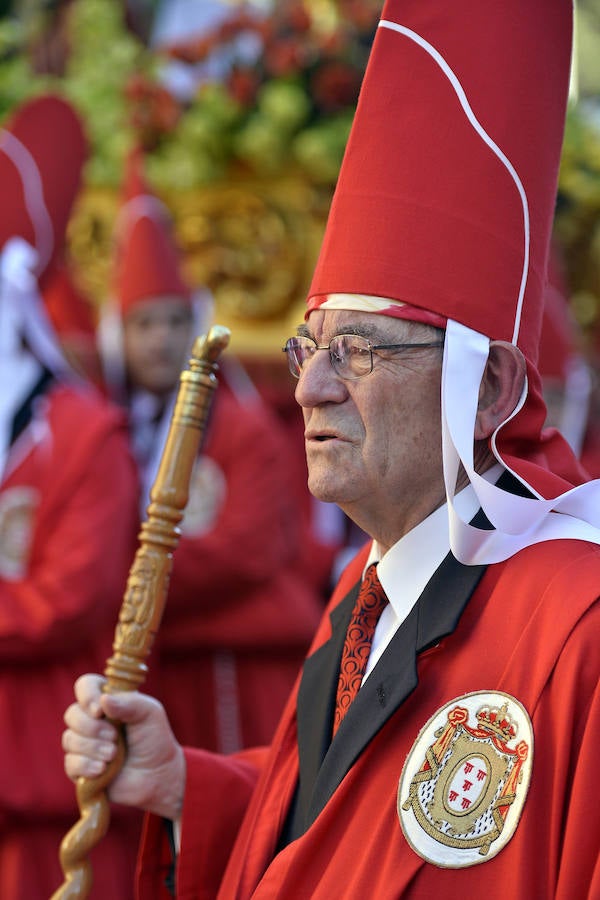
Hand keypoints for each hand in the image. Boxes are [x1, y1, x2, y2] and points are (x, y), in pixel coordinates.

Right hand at [62, 674, 185, 820]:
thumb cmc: (155, 739)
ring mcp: (84, 744)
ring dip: (92, 747)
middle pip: (72, 714)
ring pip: (69, 739)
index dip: (87, 695)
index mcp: (108, 701)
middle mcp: (92, 720)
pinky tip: (102, 769)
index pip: (85, 686)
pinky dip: (86, 765)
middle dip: (92, 727)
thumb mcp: (150, 714)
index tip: (100, 711)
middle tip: (114, 737)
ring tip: (113, 755)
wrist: (157, 776)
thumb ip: (130, 703)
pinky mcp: (80, 768)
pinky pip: (70, 763)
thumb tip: (104, 700)